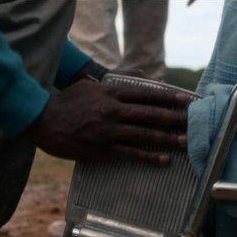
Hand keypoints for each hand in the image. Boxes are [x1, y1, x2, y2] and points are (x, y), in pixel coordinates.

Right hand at [23, 79, 189, 165]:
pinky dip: (148, 157)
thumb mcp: (90, 84)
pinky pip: (130, 153)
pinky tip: (164, 160)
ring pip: (144, 134)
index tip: (185, 100)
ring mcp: (108, 131)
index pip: (146, 94)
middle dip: (174, 118)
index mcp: (111, 94)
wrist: (43, 121)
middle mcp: (112, 111)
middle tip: (193, 122)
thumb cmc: (67, 102)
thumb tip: (141, 77)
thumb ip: (116, 80)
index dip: (167, 97)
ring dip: (167, 138)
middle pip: (150, 114)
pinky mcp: (102, 149)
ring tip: (185, 142)